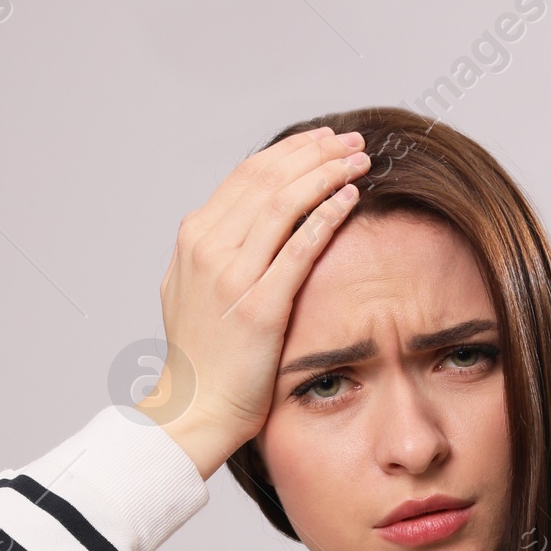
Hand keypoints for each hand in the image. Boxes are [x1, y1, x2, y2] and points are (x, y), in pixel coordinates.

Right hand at [138, 126, 368, 477]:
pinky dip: (326, 215)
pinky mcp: (260, 307)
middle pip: (267, 178)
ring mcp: (232, 276)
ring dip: (326, 173)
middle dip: (314, 152)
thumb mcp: (191, 290)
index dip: (290, 152)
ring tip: (359, 161)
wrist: (195, 408)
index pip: (246, 175)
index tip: (322, 142)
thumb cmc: (202, 357)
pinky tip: (350, 198)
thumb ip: (213, 252)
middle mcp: (208, 248)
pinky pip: (299, 247)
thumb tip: (238, 223)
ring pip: (284, 202)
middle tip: (351, 142)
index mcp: (193, 239)